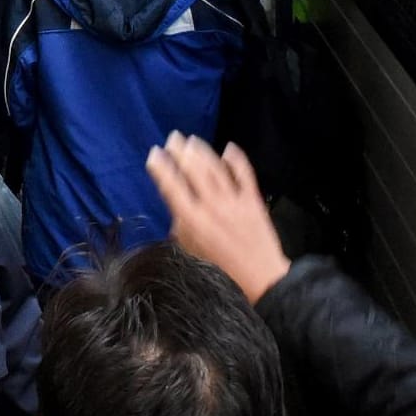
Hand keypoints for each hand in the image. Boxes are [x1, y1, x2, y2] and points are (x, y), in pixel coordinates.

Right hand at [146, 133, 290, 303]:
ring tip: (193, 141)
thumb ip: (181, 226)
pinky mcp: (253, 201)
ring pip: (216, 169)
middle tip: (173, 138)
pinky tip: (229, 148)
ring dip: (203, 152)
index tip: (154, 154)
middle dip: (181, 152)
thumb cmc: (220, 269)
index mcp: (192, 219)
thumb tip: (178, 208)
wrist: (261, 277)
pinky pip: (244, 174)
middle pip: (194, 171)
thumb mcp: (189, 250)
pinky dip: (236, 159)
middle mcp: (211, 206)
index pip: (172, 186)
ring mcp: (234, 201)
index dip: (161, 167)